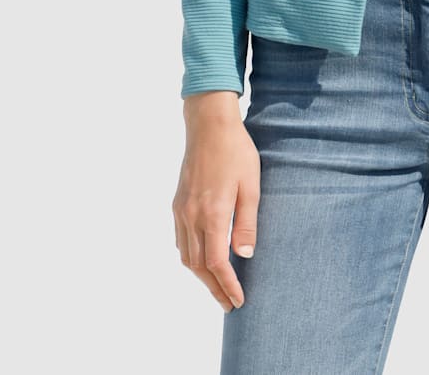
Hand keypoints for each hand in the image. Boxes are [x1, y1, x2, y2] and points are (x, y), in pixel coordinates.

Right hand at [173, 93, 260, 312]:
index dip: (226, 285)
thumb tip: (244, 257)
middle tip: (228, 303)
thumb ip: (247, 224)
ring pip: (186, 255)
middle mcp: (192, 217)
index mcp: (212, 214)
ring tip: (217, 286)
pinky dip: (190, 256)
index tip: (237, 300)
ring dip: (200, 275)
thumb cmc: (236, 152)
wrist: (209, 125)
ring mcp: (181, 210)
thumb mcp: (251, 186)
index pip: (216, 263)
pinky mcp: (177, 203)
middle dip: (214, 288)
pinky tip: (200, 259)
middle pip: (198, 266)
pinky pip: (180, 239)